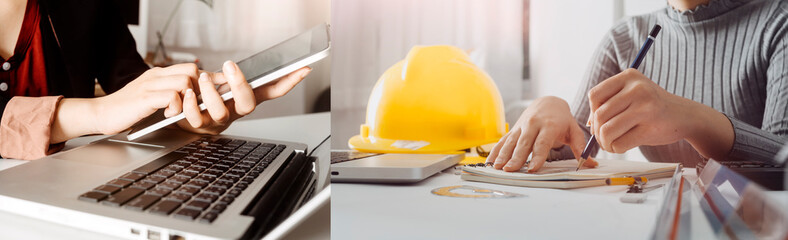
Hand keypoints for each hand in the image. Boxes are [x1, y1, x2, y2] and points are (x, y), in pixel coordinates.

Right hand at [92, 63, 200, 134]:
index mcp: (158, 74)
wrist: (101, 113)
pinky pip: (171, 96)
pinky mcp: (145, 97)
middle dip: (198, 89)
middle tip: (192, 104)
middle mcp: (155, 75)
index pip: (190, 68)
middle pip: (191, 72)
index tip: (222, 84)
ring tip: (176, 110)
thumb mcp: (152, 96)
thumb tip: (195, 96)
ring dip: (187, 99)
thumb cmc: (128, 109)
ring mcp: (150, 85)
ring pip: (184, 82)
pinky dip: (175, 108)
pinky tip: (167, 114)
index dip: (208, 77)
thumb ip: (170, 92)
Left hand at [175, 61, 310, 134]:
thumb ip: (237, 78)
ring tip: (203, 78)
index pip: (273, 91)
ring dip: (210, 92)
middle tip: (230, 66)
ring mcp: (218, 119)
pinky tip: (187, 93)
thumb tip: (249, 65)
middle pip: (248, 104)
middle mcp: (235, 111)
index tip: (303, 69)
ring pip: (220, 111)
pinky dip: (190, 104)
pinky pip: (195, 118)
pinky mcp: (199, 125)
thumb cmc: (208, 101)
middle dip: (240, 85)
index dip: (289, 82)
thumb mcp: (225, 86)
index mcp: (246, 99)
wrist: (184, 121)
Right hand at [486, 96, 597, 171]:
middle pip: (523, 144)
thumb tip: (591, 163)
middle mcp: (533, 125)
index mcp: (549, 125)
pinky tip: (490, 162)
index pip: (542, 143)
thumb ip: (580, 147)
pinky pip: (503, 140)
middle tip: (511, 170)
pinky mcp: (514, 130)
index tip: (533, 168)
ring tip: (497, 167)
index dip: (537, 156)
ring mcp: (521, 127)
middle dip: (516, 158)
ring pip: (511, 142)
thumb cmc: (562, 119)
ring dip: (503, 155)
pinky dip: (495, 151)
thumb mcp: (573, 130)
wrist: (548, 102)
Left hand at [587, 69, 698, 152]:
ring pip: (607, 131)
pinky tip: (621, 147)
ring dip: (605, 143)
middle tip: (603, 138)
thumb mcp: (632, 94)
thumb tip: (589, 125)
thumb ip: (610, 104)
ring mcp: (645, 107)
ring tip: (610, 144)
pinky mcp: (650, 128)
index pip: (594, 95)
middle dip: (597, 132)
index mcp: (629, 76)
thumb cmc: (652, 107)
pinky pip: (620, 143)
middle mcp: (637, 88)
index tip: (600, 121)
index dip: (592, 112)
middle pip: (600, 115)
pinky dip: (616, 149)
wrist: (686, 116)